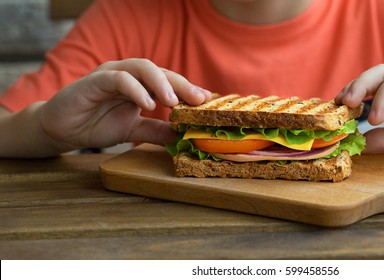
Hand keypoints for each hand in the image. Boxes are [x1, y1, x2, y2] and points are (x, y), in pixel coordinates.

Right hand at [38, 58, 210, 151]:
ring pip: (141, 68)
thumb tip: (182, 135)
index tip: (208, 102)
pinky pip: (118, 78)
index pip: (169, 82)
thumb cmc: (96, 124)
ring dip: (160, 83)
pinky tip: (147, 104)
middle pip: (160, 71)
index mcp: (140, 84)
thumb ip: (156, 131)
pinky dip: (135, 89)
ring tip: (173, 102)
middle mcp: (128, 75)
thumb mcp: (133, 131)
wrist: (61, 130)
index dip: (189, 90)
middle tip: (199, 100)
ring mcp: (111, 75)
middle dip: (182, 85)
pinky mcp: (94, 81)